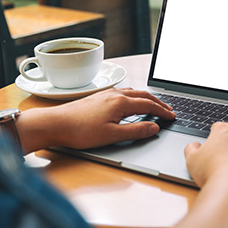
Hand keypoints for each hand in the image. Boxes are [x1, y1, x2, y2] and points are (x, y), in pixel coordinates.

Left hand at [17, 88, 175, 152]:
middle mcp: (115, 94)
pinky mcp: (98, 97)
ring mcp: (106, 94)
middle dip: (159, 102)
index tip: (172, 116)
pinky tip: (131, 102)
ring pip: (133, 92)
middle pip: (143, 95)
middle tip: (169, 110)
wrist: (55, 123)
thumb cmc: (80, 131)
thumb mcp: (112, 135)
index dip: (163, 111)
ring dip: (147, 98)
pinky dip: (135, 96)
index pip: (149, 104)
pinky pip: (124, 92)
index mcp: (121, 102)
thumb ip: (136, 131)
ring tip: (155, 104)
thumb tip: (154, 127)